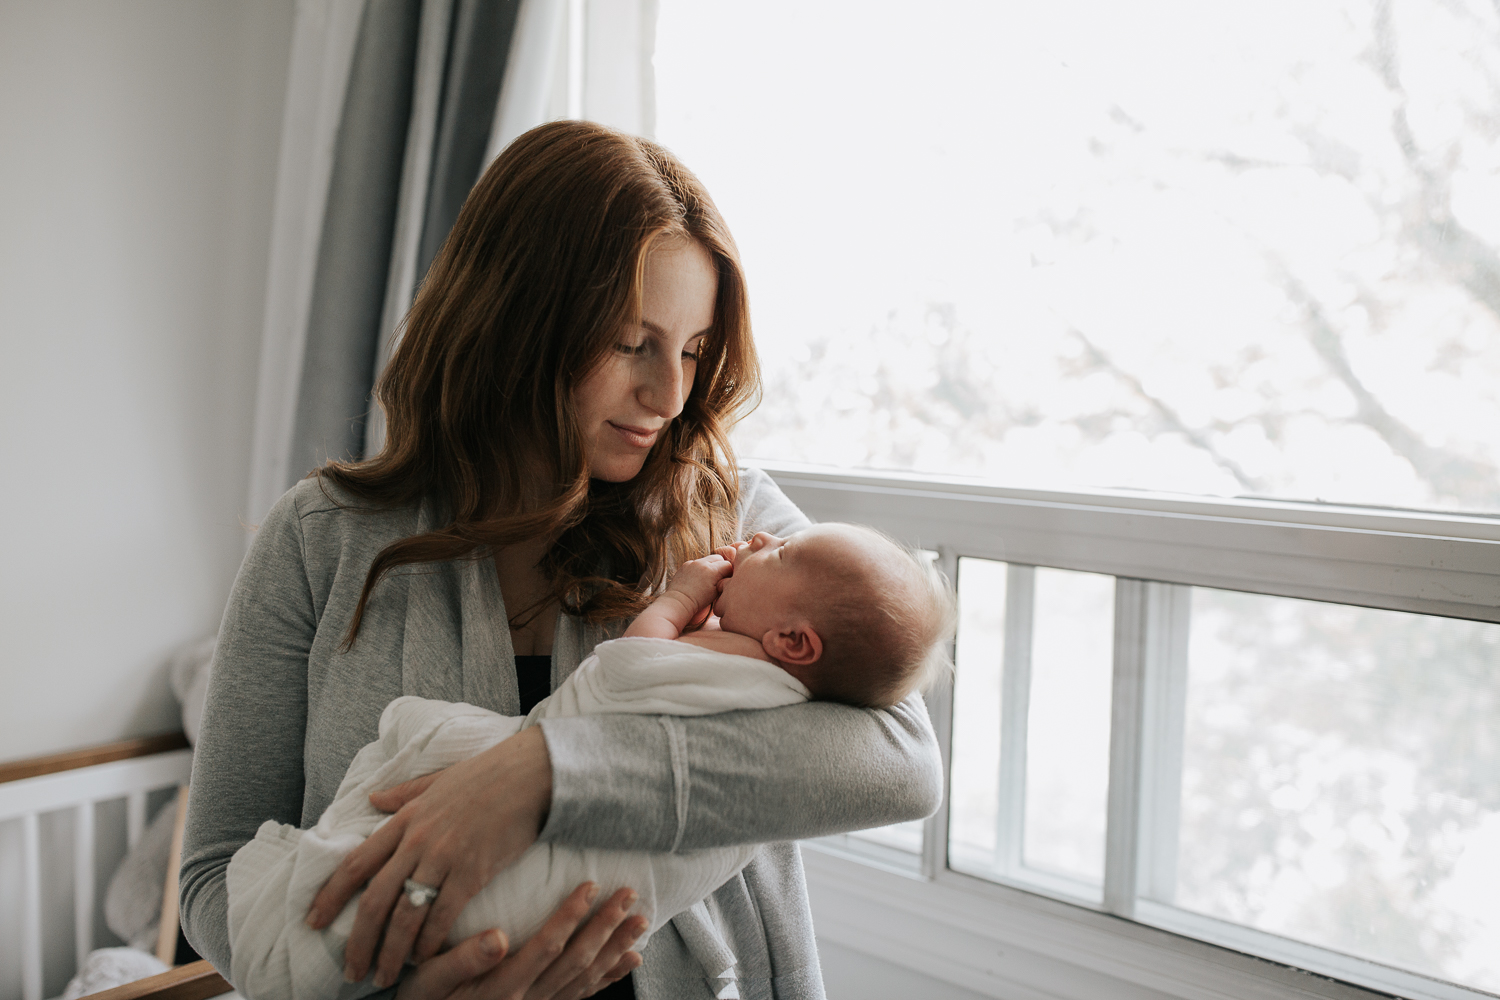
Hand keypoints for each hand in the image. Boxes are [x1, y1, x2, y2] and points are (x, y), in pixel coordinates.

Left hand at [306, 727, 553, 987]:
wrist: (530, 773)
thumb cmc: (487, 773)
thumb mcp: (437, 780)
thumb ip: (403, 793)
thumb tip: (371, 799)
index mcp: (405, 819)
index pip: (355, 863)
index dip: (330, 895)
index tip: (313, 921)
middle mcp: (417, 842)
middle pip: (374, 900)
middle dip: (358, 942)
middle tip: (352, 970)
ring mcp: (444, 858)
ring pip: (405, 916)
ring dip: (391, 953)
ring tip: (385, 977)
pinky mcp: (473, 872)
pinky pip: (443, 916)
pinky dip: (429, 943)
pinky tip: (423, 959)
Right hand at [395, 884, 646, 999]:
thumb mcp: (427, 980)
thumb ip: (462, 960)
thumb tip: (497, 937)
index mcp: (501, 987)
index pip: (547, 946)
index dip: (571, 915)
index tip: (590, 884)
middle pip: (576, 961)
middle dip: (606, 926)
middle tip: (629, 894)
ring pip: (586, 978)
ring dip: (615, 949)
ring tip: (640, 922)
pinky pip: (582, 996)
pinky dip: (609, 977)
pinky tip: (630, 960)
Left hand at [666, 554, 733, 612]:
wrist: (679, 602)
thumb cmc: (699, 602)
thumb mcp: (716, 593)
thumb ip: (723, 581)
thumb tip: (728, 576)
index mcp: (713, 571)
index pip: (728, 565)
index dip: (729, 573)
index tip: (726, 580)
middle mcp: (703, 563)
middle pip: (719, 558)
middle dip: (720, 566)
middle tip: (718, 578)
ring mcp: (693, 562)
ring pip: (708, 559)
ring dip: (710, 566)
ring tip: (707, 579)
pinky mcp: (686, 564)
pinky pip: (697, 562)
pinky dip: (700, 568)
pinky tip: (697, 579)